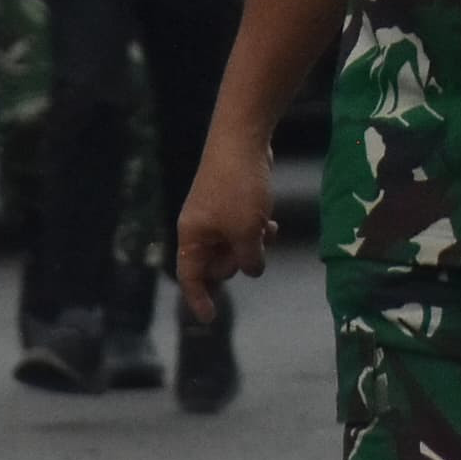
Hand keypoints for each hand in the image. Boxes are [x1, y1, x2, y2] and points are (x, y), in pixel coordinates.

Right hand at [176, 128, 278, 295]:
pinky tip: (270, 221)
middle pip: (216, 263)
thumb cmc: (239, 188)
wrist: (243, 141)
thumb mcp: (246, 232)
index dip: (199, 299)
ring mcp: (215, 214)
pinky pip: (242, 229)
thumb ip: (249, 259)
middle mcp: (199, 227)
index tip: (210, 319)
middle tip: (255, 251)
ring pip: (234, 246)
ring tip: (268, 229)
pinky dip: (256, 230)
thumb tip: (252, 270)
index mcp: (192, 236)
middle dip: (238, 262)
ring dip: (253, 245)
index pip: (190, 276)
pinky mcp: (231, 202)